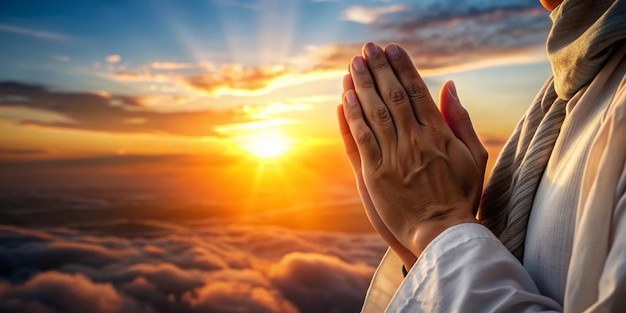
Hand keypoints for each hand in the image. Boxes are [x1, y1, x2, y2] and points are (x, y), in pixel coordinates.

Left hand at [341, 42, 486, 259]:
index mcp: (438, 134)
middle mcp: (414, 141)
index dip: (402, 67)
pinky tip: (344, 98)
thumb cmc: (461, 195)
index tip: (391, 49)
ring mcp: (392, 157)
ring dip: (361, 86)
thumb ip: (461, 119)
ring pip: (373, 113)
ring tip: (352, 65)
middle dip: (378, 69)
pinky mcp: (374, 175)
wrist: (441, 233)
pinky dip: (352, 117)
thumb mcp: (473, 156)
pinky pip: (360, 139)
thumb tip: (450, 86)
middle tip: (367, 48)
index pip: (416, 91)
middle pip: (392, 96)